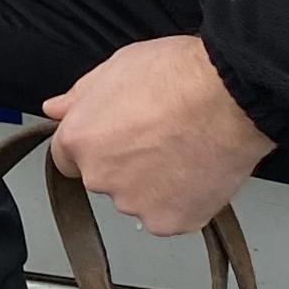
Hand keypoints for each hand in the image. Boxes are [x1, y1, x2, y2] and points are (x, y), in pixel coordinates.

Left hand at [38, 35, 269, 238]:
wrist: (232, 97)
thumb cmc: (180, 76)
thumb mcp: (118, 66)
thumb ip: (81, 96)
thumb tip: (56, 109)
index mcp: (80, 139)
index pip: (67, 157)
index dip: (94, 145)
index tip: (116, 138)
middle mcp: (100, 177)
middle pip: (105, 178)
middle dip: (125, 164)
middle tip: (160, 137)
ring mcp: (135, 204)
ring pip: (138, 199)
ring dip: (154, 184)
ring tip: (185, 151)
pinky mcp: (171, 222)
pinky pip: (171, 216)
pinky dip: (184, 201)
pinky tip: (199, 172)